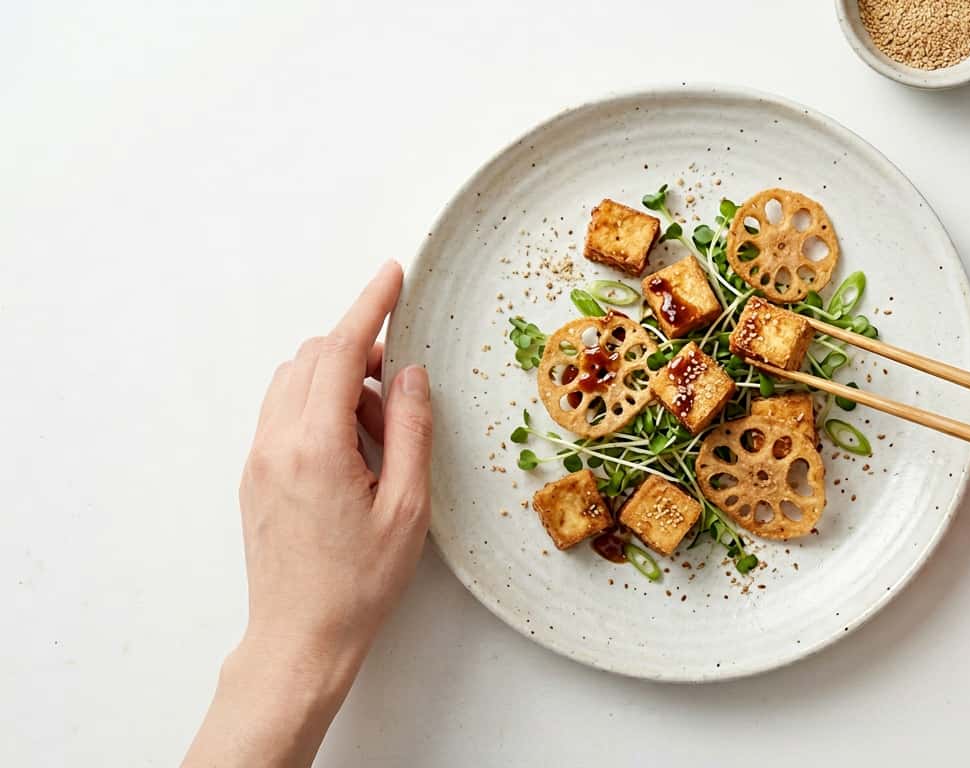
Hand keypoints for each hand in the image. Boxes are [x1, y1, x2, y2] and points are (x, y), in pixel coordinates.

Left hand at [184, 262, 432, 767]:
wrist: (299, 638)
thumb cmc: (359, 583)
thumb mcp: (407, 506)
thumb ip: (410, 429)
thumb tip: (409, 374)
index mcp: (315, 445)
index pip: (339, 350)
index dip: (369, 306)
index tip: (392, 274)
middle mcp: (275, 442)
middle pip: (312, 358)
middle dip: (358, 353)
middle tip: (400, 393)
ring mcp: (258, 458)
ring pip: (294, 382)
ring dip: (338, 383)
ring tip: (379, 436)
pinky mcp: (254, 475)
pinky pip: (284, 414)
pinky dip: (319, 409)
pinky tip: (353, 454)